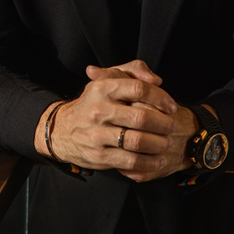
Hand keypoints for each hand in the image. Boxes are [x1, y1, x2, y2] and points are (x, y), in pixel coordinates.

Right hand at [34, 60, 178, 181]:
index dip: (160, 98)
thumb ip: (134, 71)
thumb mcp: (107, 79)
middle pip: (141, 118)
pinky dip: (149, 163)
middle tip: (171, 127)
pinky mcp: (99, 156)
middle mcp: (99, 110)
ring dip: (159, 144)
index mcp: (103, 88)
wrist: (62, 129)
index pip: (138, 89)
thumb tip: (156, 80)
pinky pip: (131, 162)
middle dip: (163, 124)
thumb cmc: (93, 103)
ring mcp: (97, 134)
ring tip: (166, 143)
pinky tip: (158, 160)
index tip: (171, 107)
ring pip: (138, 141)